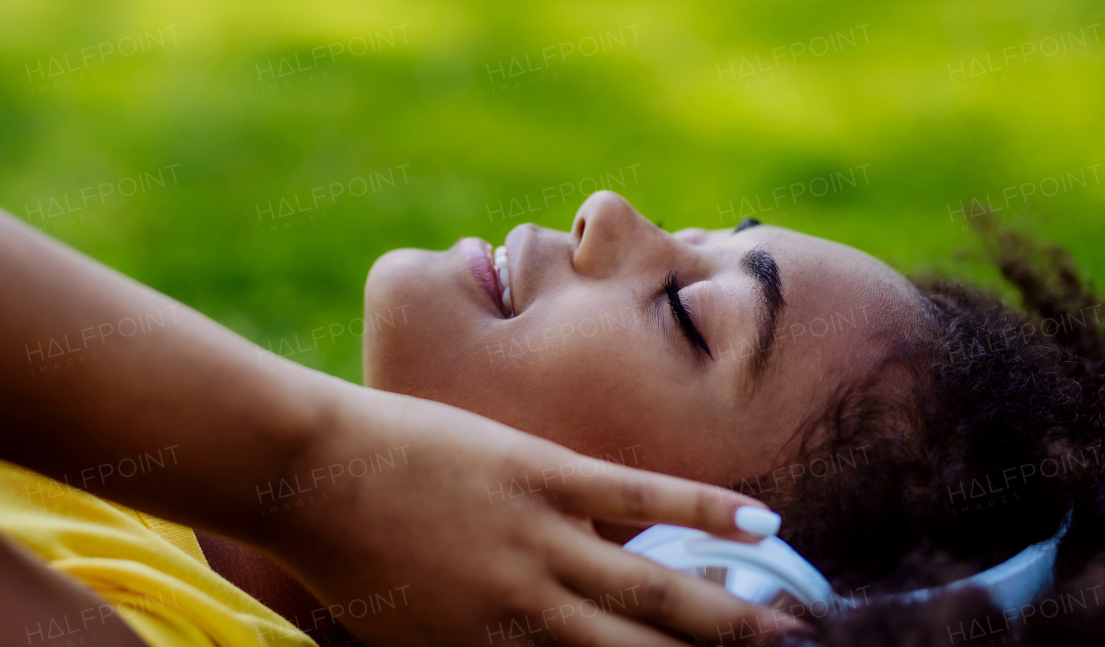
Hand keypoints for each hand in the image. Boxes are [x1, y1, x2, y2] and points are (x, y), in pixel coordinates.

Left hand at [259, 386, 802, 646]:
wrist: (308, 474)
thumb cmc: (348, 555)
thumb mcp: (408, 633)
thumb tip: (543, 645)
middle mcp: (530, 618)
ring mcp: (542, 544)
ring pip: (660, 591)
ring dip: (736, 614)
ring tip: (797, 630)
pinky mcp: (543, 476)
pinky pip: (638, 498)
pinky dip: (704, 510)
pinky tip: (764, 523)